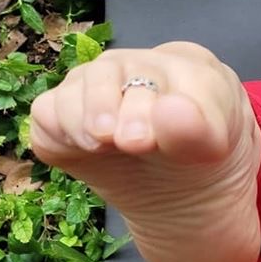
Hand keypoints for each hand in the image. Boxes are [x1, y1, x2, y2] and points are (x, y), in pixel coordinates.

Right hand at [29, 41, 260, 261]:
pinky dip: (60, 132)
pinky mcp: (65, 117)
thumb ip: (196, 130)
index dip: (152, 103)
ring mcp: (96, 87)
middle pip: (111, 73)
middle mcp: (134, 66)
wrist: (184, 197)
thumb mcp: (212, 148)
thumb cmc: (204, 163)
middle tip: (133, 144)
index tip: (152, 140)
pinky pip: (47, 113)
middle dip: (118, 110)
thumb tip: (169, 111)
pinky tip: (88, 150)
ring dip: (84, 118)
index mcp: (183, 64)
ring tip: (102, 145)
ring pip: (75, 86)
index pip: (161, 68)